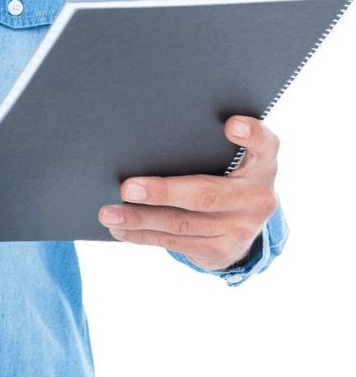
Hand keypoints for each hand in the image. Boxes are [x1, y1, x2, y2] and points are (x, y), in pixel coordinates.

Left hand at [98, 115, 279, 270]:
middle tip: (127, 187)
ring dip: (141, 219)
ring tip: (109, 212)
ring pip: (182, 223)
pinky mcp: (222, 252)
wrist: (243, 224)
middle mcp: (256, 198)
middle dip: (162, 192)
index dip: (252, 134)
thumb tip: (148, 131)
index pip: (266, 144)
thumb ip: (206, 143)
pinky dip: (143, 236)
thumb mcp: (229, 158)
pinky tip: (120, 229)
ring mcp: (240, 229)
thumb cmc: (223, 174)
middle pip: (206, 193)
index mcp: (262, 165)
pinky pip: (175, 243)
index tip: (232, 124)